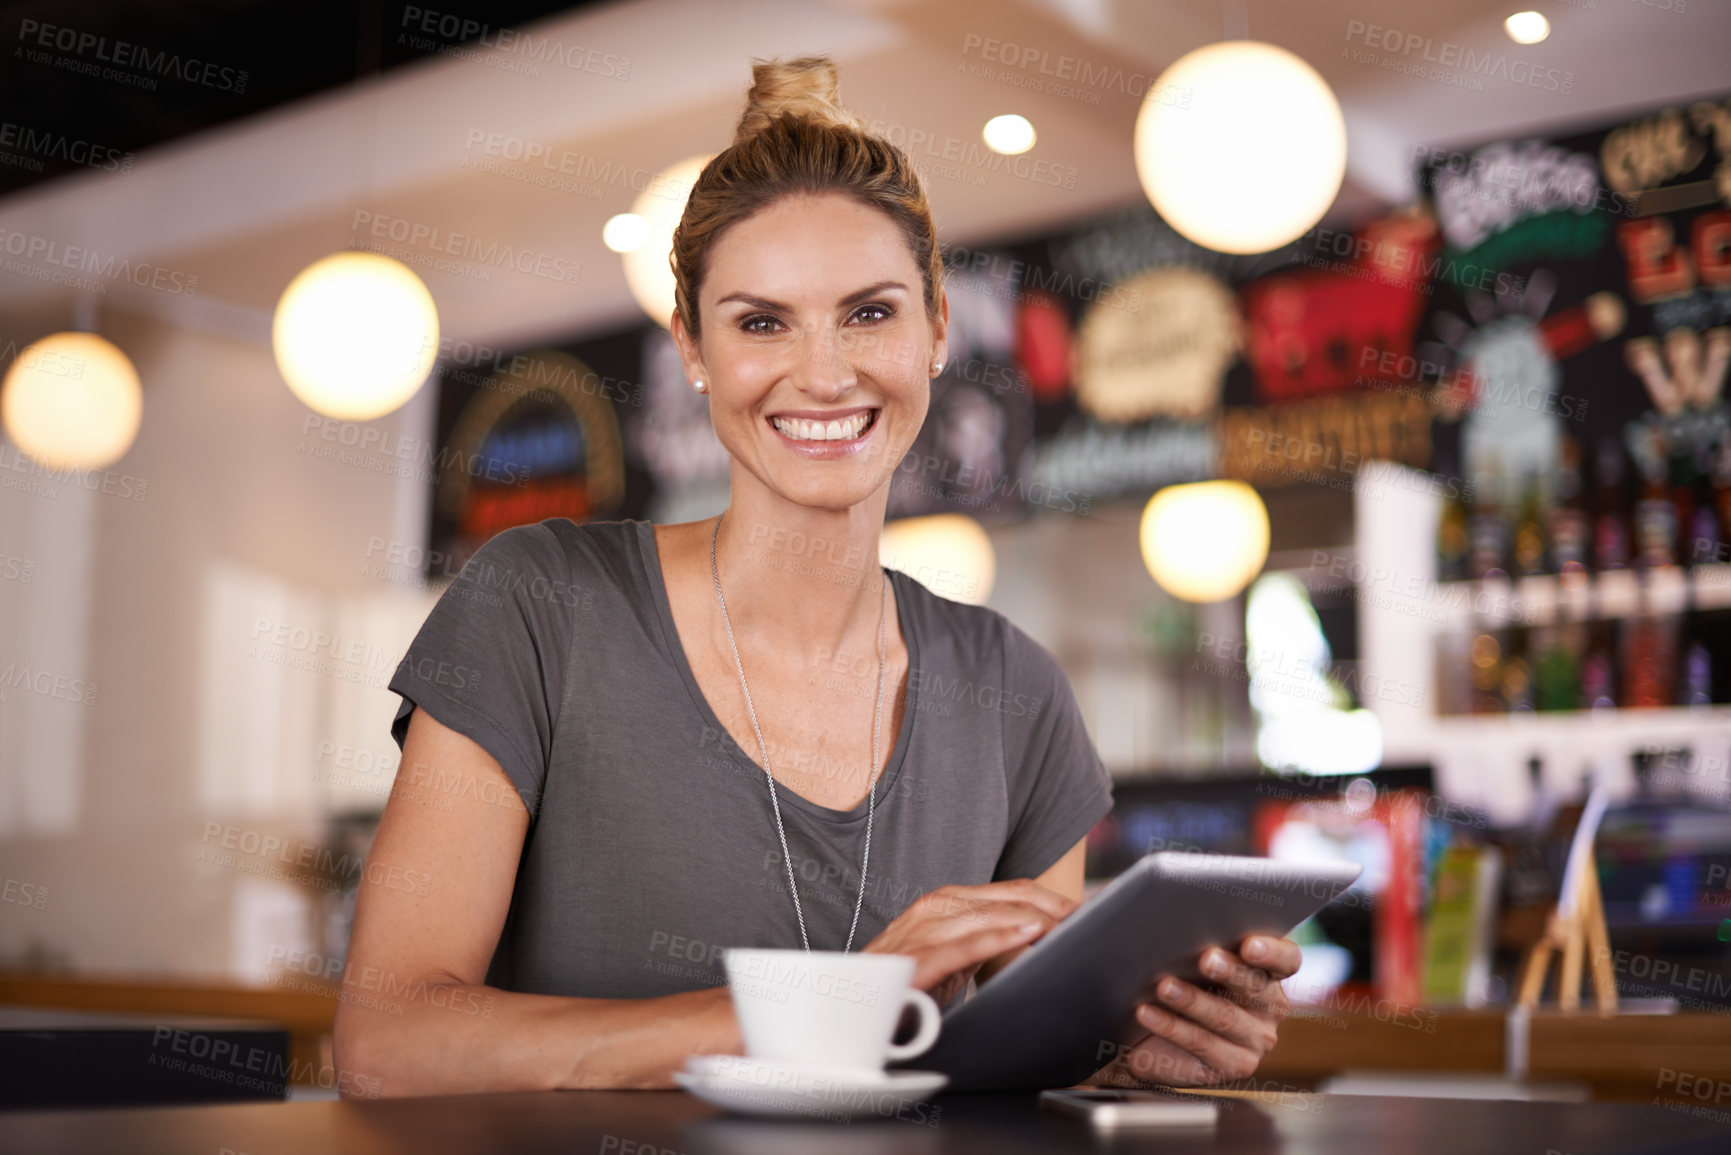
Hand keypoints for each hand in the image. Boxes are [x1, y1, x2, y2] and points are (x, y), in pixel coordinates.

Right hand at [865, 879, 1076, 1007]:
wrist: (851, 1015)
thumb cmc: (905, 990)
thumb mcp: (953, 961)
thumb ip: (983, 944)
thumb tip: (1036, 941)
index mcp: (945, 905)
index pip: (1008, 892)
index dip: (1050, 897)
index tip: (1085, 911)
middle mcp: (933, 909)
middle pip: (1005, 897)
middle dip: (1051, 905)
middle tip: (1089, 918)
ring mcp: (921, 931)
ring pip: (988, 915)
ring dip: (1034, 918)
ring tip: (1070, 924)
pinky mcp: (915, 961)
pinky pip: (964, 944)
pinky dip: (999, 936)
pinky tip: (1028, 934)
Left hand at [1091, 934, 1302, 1088]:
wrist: (1145, 1031)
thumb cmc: (1170, 974)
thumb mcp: (1182, 950)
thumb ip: (1192, 930)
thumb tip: (1172, 907)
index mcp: (1268, 969)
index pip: (1286, 958)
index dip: (1271, 951)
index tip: (1249, 944)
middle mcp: (1270, 1005)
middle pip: (1257, 986)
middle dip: (1229, 970)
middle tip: (1205, 958)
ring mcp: (1254, 1039)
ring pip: (1226, 1016)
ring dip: (1192, 999)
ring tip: (1163, 985)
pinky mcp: (1232, 1065)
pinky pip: (1202, 1044)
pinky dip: (1171, 1025)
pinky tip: (1146, 1012)